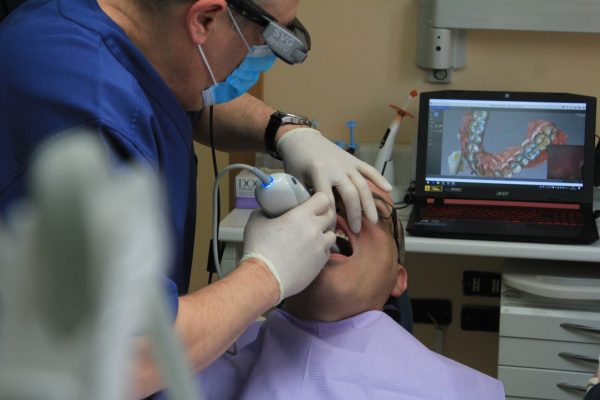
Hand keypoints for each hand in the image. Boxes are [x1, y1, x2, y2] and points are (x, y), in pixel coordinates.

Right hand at [241, 192, 335, 301]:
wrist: (265, 278)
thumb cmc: (259, 251)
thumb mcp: (255, 223)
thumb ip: (264, 212)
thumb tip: (266, 210)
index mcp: (301, 216)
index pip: (323, 199)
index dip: (318, 199)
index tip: (313, 201)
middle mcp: (315, 229)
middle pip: (331, 215)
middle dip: (323, 215)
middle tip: (313, 218)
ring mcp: (320, 247)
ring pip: (332, 234)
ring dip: (324, 233)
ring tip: (312, 236)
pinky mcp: (321, 263)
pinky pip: (327, 251)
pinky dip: (321, 249)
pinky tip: (309, 251)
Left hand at [277, 127, 391, 232]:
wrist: (303, 138)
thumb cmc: (297, 161)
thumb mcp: (297, 179)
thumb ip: (306, 196)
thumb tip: (315, 217)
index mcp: (320, 173)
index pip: (328, 200)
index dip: (331, 218)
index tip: (332, 231)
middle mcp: (337, 169)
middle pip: (350, 194)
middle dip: (355, 214)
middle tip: (357, 230)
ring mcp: (348, 164)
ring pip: (362, 185)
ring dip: (369, 204)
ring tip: (373, 220)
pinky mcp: (354, 160)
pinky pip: (369, 170)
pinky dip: (380, 178)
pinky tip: (389, 189)